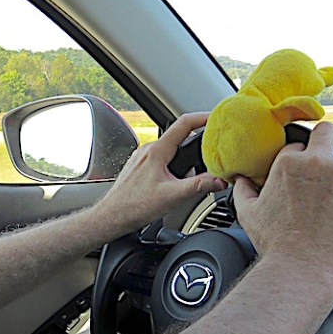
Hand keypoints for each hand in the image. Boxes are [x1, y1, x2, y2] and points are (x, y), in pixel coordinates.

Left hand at [94, 112, 226, 233]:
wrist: (113, 216)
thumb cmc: (134, 206)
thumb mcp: (172, 197)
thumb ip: (198, 186)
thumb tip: (219, 180)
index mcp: (157, 151)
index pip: (184, 123)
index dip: (203, 117)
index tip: (217, 118)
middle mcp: (148, 150)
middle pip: (179, 137)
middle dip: (197, 144)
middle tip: (213, 151)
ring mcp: (142, 158)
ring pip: (170, 149)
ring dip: (184, 158)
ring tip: (193, 174)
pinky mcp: (140, 167)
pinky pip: (161, 158)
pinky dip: (173, 165)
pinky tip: (175, 181)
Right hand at [233, 122, 332, 282]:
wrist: (302, 266)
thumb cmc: (275, 243)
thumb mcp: (248, 213)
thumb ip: (243, 190)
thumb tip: (241, 180)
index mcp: (288, 163)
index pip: (298, 144)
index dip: (302, 158)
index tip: (306, 172)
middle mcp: (316, 161)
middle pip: (328, 131)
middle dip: (331, 142)